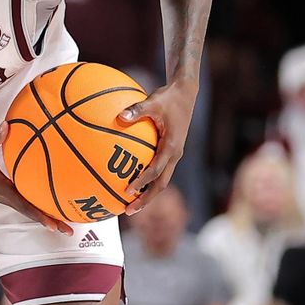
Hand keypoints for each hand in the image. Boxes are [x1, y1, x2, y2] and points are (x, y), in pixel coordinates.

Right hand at [0, 122, 73, 235]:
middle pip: (30, 213)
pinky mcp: (2, 193)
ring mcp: (3, 196)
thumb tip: (8, 124)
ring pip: (27, 209)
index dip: (39, 215)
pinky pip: (22, 201)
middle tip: (68, 230)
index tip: (53, 224)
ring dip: (44, 216)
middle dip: (49, 221)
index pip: (23, 205)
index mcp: (0, 190)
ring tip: (62, 222)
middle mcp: (4, 196)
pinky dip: (35, 206)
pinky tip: (44, 202)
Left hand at [117, 79, 196, 214]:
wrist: (186, 93)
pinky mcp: (171, 150)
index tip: (127, 191)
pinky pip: (160, 170)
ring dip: (148, 193)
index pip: (156, 171)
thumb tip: (119, 117)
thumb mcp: (152, 101)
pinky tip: (134, 181)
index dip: (142, 182)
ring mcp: (174, 154)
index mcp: (171, 147)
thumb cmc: (168, 97)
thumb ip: (136, 110)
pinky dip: (149, 179)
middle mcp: (175, 154)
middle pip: (161, 184)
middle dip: (146, 199)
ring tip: (131, 205)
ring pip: (162, 180)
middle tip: (128, 210)